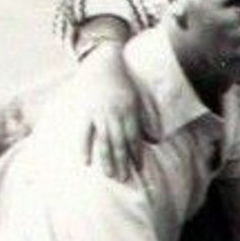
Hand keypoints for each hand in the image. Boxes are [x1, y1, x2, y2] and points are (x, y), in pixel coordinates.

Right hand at [75, 42, 157, 182]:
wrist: (103, 61)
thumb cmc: (123, 82)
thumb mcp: (137, 98)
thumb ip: (144, 119)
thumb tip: (155, 139)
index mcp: (129, 110)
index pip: (134, 137)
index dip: (136, 153)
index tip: (139, 169)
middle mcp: (115, 114)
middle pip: (119, 142)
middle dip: (122, 161)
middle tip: (124, 179)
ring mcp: (99, 113)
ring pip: (104, 140)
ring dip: (107, 159)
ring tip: (110, 175)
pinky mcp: (86, 112)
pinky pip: (85, 133)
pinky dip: (85, 148)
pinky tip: (86, 162)